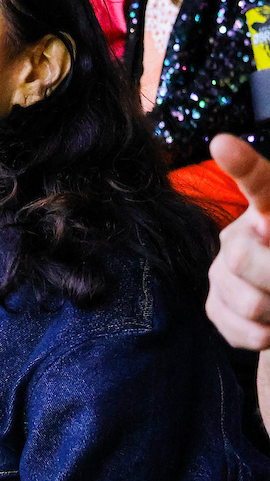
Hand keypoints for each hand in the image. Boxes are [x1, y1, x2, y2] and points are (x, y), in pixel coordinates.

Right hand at [206, 134, 269, 348]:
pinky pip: (238, 329)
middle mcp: (239, 234)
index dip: (241, 165)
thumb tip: (264, 228)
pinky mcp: (215, 307)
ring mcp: (221, 272)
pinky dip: (266, 336)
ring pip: (247, 301)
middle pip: (241, 257)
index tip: (222, 144)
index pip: (257, 182)